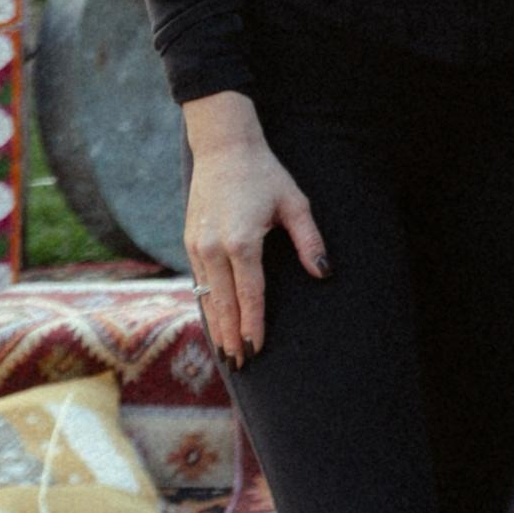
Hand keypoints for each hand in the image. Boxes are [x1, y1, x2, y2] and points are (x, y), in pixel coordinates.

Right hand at [180, 94, 326, 362]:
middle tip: (240, 363)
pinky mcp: (189, 242)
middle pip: (224, 303)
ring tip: (225, 351)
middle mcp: (214, 248)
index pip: (250, 294)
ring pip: (207, 296)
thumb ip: (309, 241)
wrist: (223, 149)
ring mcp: (197, 246)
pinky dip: (207, 303)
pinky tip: (214, 319)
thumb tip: (323, 273)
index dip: (253, 324)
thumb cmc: (265, 175)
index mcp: (242, 241)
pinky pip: (199, 281)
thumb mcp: (295, 204)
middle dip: (231, 335)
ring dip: (216, 324)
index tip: (256, 348)